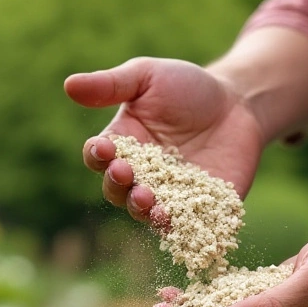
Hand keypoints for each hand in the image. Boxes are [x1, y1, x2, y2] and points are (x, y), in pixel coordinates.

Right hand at [64, 58, 265, 224]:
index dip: (97, 155)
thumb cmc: (187, 87)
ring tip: (149, 201)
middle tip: (125, 173)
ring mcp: (167, 196)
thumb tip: (68, 84)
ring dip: (143, 209)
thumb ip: (111, 84)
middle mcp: (139, 176)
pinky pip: (186, 226)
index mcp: (121, 145)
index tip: (105, 148)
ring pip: (146, 213)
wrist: (239, 104)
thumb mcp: (147, 76)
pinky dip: (183, 230)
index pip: (98, 156)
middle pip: (116, 190)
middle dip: (118, 184)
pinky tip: (184, 226)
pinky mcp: (199, 211)